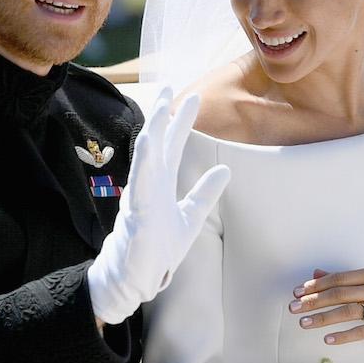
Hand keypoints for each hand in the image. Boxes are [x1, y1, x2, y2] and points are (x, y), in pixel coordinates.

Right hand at [87, 89, 230, 324]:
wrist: (139, 277)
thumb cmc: (159, 248)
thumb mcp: (191, 217)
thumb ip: (205, 193)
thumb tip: (225, 169)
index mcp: (161, 183)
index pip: (172, 145)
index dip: (181, 121)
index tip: (192, 97)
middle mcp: (150, 183)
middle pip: (157, 141)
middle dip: (163, 113)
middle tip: (170, 85)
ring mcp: (141, 195)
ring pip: (146, 155)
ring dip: (153, 129)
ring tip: (160, 105)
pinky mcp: (138, 211)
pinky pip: (141, 181)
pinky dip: (144, 160)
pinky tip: (149, 140)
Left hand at [291, 268, 363, 349]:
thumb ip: (344, 280)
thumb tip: (316, 274)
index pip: (338, 278)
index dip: (316, 285)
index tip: (297, 291)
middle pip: (339, 294)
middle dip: (313, 301)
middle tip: (294, 307)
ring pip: (347, 312)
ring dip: (322, 318)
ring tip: (304, 323)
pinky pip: (361, 332)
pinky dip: (342, 336)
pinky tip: (327, 339)